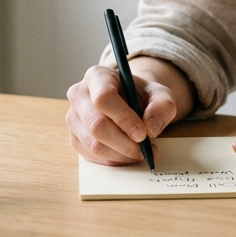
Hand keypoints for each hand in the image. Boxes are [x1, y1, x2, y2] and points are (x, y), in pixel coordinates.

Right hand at [66, 57, 192, 165]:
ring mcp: (73, 117)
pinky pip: (91, 156)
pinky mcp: (74, 137)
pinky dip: (112, 160)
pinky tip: (127, 156)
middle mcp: (79, 94)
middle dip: (124, 143)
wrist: (130, 101)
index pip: (103, 98)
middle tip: (145, 150)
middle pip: (96, 125)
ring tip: (140, 153)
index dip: (123, 118)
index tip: (143, 134)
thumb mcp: (160, 94)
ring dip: (120, 154)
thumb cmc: (142, 95)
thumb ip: (162, 106)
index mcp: (97, 76)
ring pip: (93, 144)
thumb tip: (151, 128)